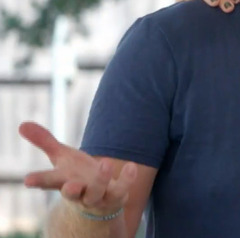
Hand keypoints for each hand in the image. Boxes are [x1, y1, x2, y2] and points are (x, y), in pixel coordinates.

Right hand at [19, 122, 136, 216]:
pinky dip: (126, 179)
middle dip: (71, 191)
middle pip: (72, 194)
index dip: (39, 181)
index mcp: (62, 181)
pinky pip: (121, 190)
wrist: (98, 202)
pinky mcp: (115, 197)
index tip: (28, 180)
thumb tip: (22, 124)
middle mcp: (79, 192)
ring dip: (100, 180)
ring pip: (97, 193)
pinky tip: (131, 166)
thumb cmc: (76, 176)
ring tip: (105, 162)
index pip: (48, 182)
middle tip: (70, 186)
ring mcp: (97, 197)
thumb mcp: (62, 157)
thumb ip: (45, 142)